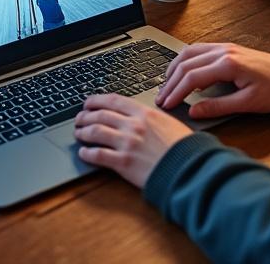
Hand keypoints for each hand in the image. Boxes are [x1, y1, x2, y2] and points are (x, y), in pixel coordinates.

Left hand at [74, 94, 192, 187]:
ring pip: (95, 131)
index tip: (89, 103)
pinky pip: (98, 154)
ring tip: (79, 134)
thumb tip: (140, 117)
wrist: (191, 168)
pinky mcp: (124, 162)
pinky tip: (84, 153)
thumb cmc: (185, 148)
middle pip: (100, 115)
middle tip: (79, 119)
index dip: (96, 100)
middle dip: (85, 116)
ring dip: (83, 132)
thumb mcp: (170, 123)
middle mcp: (133, 125)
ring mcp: (127, 143)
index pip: (113, 100)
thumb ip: (151, 119)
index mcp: (145, 113)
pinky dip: (87, 152)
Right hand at [156, 43, 269, 118]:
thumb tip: (194, 112)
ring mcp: (224, 47)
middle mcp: (223, 51)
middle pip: (186, 64)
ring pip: (189, 53)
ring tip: (165, 85)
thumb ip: (218, 107)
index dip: (176, 92)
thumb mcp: (247, 104)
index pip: (192, 77)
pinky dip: (184, 61)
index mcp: (228, 64)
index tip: (167, 105)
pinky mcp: (226, 49)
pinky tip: (182, 71)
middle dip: (170, 82)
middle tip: (161, 98)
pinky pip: (198, 50)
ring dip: (174, 68)